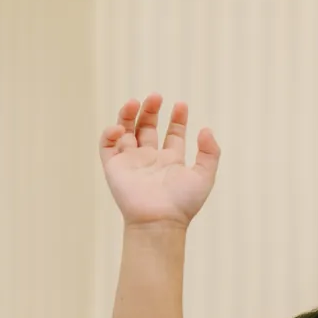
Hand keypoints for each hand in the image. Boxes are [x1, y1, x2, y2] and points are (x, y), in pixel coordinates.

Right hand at [100, 93, 220, 227]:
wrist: (159, 221)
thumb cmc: (182, 203)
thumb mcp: (204, 177)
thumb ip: (210, 153)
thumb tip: (206, 129)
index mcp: (170, 162)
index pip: (173, 134)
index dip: (177, 119)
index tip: (181, 105)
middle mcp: (150, 160)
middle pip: (148, 127)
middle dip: (152, 110)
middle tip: (157, 96)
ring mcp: (131, 162)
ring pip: (126, 130)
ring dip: (129, 114)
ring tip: (135, 102)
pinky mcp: (114, 167)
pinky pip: (107, 145)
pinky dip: (110, 132)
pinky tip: (120, 128)